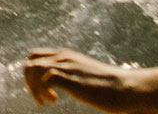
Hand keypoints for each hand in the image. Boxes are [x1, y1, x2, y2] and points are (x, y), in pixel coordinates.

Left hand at [24, 50, 139, 109]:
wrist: (127, 88)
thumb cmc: (112, 87)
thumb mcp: (88, 76)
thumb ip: (77, 75)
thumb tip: (77, 85)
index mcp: (68, 56)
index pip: (38, 55)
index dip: (34, 73)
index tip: (44, 90)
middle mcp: (65, 57)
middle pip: (31, 59)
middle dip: (29, 79)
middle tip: (41, 97)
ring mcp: (68, 66)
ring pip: (34, 67)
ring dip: (34, 87)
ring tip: (46, 101)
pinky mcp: (72, 78)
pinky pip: (46, 79)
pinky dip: (44, 91)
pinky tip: (54, 101)